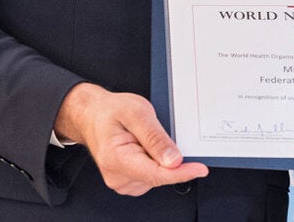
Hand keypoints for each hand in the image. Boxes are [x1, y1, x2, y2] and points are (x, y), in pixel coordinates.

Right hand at [54, 82, 208, 195]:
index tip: (200, 169)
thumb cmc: (110, 112)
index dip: (181, 172)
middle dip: (168, 159)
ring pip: (157, 177)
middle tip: (156, 133)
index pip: (156, 174)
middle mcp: (117, 176)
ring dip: (160, 160)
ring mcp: (122, 181)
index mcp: (116, 158)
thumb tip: (174, 160)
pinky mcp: (128, 182)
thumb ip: (155, 137)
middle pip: (158, 176)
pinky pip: (152, 176)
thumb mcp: (137, 112)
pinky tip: (144, 148)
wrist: (93, 115)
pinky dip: (155, 163)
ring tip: (144, 138)